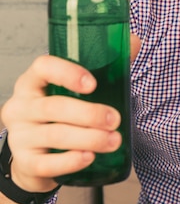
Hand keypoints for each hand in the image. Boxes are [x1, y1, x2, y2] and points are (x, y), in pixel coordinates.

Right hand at [1, 54, 121, 194]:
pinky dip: (71, 161)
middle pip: (53, 107)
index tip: (93, 84)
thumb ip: (105, 65)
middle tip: (115, 119)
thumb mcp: (76, 89)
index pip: (43, 67)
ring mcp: (19, 136)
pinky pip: (47, 163)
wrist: (36, 158)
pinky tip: (89, 157)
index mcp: (32, 81)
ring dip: (89, 138)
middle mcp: (20, 106)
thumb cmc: (62, 115)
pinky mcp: (25, 163)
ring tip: (113, 140)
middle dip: (89, 114)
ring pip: (54, 135)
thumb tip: (134, 40)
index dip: (67, 73)